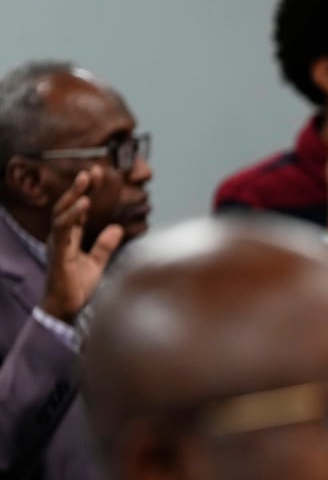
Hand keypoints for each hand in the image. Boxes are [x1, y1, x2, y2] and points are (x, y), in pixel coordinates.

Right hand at [39, 167, 122, 323]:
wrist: (66, 309)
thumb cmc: (76, 287)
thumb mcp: (96, 263)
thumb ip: (104, 246)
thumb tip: (117, 228)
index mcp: (70, 238)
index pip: (77, 210)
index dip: (87, 193)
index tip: (98, 176)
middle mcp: (61, 237)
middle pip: (68, 206)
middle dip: (80, 188)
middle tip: (93, 170)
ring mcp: (58, 244)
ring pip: (62, 213)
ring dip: (74, 194)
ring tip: (86, 179)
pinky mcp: (59, 253)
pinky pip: (63, 229)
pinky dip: (73, 215)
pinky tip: (84, 203)